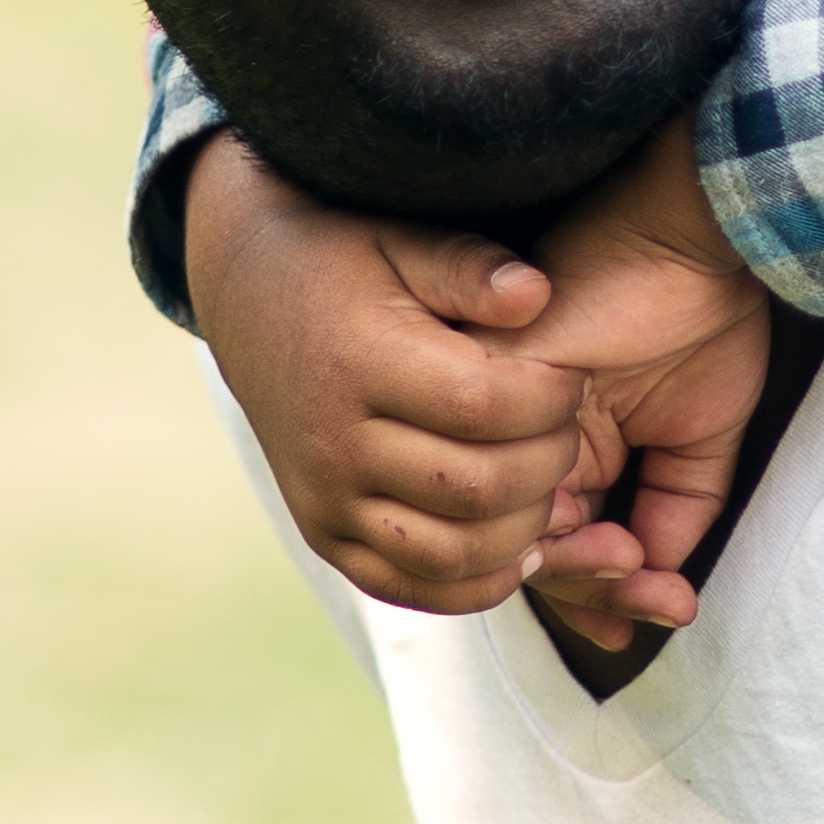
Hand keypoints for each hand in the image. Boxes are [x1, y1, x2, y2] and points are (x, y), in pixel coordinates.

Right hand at [186, 133, 591, 614]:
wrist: (249, 294)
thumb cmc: (344, 258)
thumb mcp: (403, 238)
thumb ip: (470, 265)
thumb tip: (537, 294)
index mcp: (362, 362)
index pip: (486, 404)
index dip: (553, 397)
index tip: (573, 375)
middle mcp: (334, 442)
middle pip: (477, 486)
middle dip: (549, 460)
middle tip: (568, 426)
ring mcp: (323, 499)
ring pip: (450, 551)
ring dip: (522, 528)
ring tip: (548, 480)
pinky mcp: (322, 534)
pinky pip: (407, 585)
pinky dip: (474, 581)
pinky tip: (520, 545)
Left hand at [505, 120, 774, 654]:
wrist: (697, 235)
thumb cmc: (702, 315)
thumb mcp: (699, 438)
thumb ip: (679, 510)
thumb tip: (659, 581)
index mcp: (564, 442)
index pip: (561, 538)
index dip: (607, 591)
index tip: (666, 612)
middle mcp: (522, 434)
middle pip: (532, 550)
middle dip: (601, 590)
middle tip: (662, 598)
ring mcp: (504, 418)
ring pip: (516, 534)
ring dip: (588, 572)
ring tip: (643, 565)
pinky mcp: (496, 392)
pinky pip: (512, 494)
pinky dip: (569, 536)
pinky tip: (619, 541)